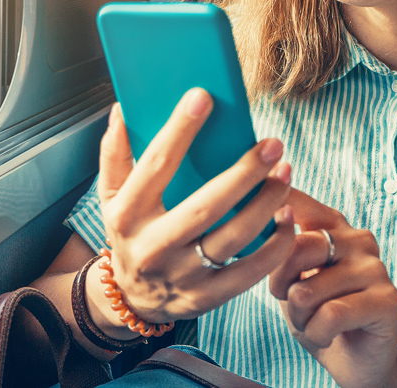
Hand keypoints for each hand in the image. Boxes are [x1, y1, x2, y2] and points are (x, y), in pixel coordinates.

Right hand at [93, 91, 295, 329]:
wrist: (130, 300)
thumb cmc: (129, 233)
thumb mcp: (110, 196)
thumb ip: (115, 154)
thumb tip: (122, 110)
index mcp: (127, 214)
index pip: (155, 165)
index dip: (179, 130)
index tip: (204, 97)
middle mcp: (152, 247)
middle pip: (205, 207)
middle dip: (244, 173)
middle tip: (272, 144)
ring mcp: (181, 276)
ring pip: (233, 239)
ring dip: (266, 204)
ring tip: (285, 172)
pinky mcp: (207, 298)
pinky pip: (248, 272)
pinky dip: (273, 246)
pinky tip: (286, 216)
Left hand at [269, 190, 396, 387]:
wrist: (355, 362)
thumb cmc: (318, 315)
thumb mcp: (289, 279)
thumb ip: (280, 248)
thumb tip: (265, 213)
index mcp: (333, 225)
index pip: (294, 202)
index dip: (270, 210)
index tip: (258, 217)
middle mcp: (358, 238)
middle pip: (295, 248)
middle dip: (279, 286)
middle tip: (293, 304)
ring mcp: (376, 267)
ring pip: (307, 290)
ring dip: (300, 318)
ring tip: (315, 322)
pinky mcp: (389, 300)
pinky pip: (331, 315)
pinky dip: (317, 333)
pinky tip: (328, 335)